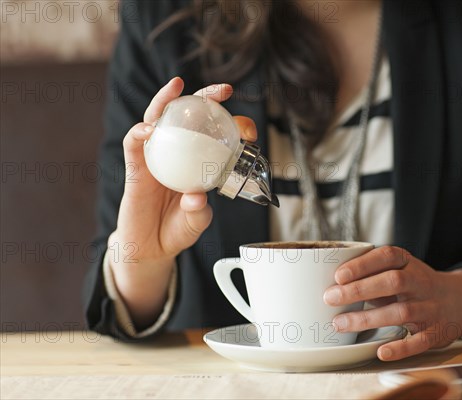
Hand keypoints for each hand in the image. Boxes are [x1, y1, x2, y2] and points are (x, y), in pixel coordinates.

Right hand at [109, 78, 256, 326]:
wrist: (150, 248)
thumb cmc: (177, 230)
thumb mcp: (195, 222)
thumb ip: (198, 211)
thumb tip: (196, 195)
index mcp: (197, 163)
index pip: (214, 134)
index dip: (230, 124)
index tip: (247, 125)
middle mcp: (177, 154)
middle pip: (187, 117)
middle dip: (204, 98)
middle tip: (222, 90)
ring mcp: (155, 158)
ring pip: (157, 120)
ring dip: (165, 100)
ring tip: (177, 86)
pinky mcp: (135, 169)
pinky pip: (134, 146)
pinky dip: (138, 134)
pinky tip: (148, 128)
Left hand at [323, 246, 461, 360]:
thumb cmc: (417, 285)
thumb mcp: (400, 270)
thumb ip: (372, 275)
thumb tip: (334, 284)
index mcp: (409, 263)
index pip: (386, 257)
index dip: (362, 265)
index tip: (339, 275)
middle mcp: (421, 283)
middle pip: (392, 282)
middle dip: (359, 290)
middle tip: (331, 298)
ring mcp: (429, 308)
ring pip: (401, 312)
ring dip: (368, 318)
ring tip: (340, 324)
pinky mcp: (436, 333)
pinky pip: (419, 341)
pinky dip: (400, 347)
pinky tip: (381, 351)